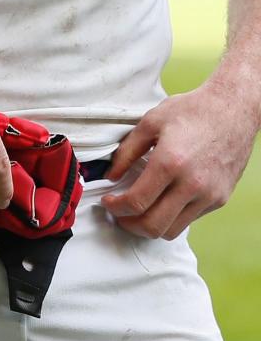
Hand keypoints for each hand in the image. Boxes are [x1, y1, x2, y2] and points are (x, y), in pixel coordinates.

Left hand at [102, 81, 256, 238]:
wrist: (233, 110)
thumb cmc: (192, 111)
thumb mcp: (151, 122)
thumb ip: (127, 152)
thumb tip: (111, 176)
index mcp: (170, 162)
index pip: (136, 202)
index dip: (115, 207)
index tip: (108, 202)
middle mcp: (192, 183)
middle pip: (153, 226)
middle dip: (128, 224)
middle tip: (119, 214)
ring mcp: (209, 194)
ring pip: (172, 230)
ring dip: (150, 226)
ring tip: (138, 212)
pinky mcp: (220, 199)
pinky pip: (190, 219)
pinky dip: (172, 217)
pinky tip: (163, 201)